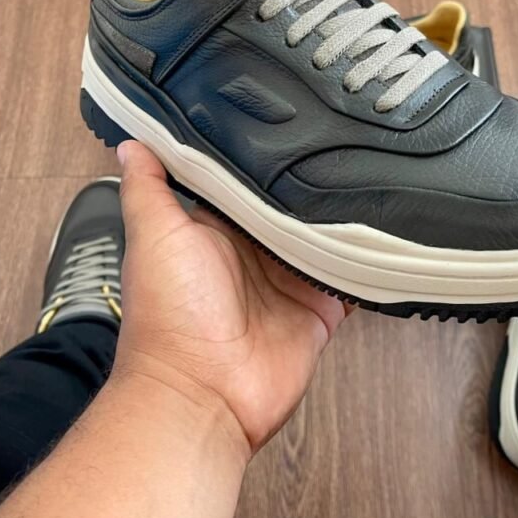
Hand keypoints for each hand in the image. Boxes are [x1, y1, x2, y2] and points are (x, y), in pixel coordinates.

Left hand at [113, 141, 350, 458]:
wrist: (201, 395)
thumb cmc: (168, 318)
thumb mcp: (153, 237)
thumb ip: (149, 190)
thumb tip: (134, 144)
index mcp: (215, 234)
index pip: (245, 187)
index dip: (265, 160)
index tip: (289, 121)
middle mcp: (253, 257)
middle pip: (291, 212)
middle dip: (311, 187)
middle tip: (343, 141)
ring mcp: (287, 286)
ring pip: (323, 243)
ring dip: (341, 222)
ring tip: (371, 176)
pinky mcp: (317, 314)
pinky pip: (348, 285)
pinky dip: (363, 268)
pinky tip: (384, 236)